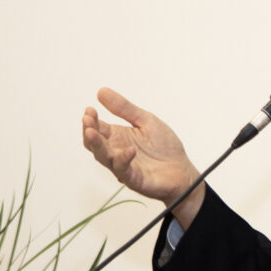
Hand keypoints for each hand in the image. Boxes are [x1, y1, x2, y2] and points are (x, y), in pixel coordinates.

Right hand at [82, 87, 204, 226]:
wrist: (183, 170)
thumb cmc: (164, 147)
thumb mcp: (146, 121)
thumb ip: (124, 108)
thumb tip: (102, 91)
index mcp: (117, 136)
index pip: (97, 128)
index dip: (91, 119)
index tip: (90, 109)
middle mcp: (116, 151)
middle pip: (94, 144)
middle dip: (89, 131)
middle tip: (88, 120)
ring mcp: (123, 166)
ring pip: (103, 157)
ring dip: (97, 145)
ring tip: (92, 132)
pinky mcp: (134, 178)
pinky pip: (124, 170)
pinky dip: (124, 159)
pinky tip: (130, 150)